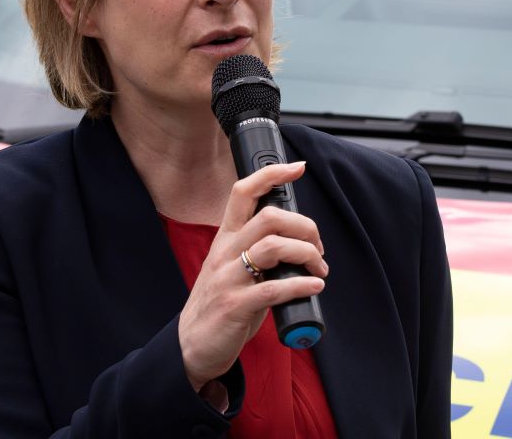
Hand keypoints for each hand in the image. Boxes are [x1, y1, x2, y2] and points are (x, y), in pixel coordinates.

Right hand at [177, 161, 328, 390]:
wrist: (192, 345)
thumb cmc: (220, 303)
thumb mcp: (233, 266)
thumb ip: (258, 249)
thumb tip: (298, 239)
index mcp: (225, 238)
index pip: (243, 193)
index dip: (271, 175)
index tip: (297, 167)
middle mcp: (224, 252)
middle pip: (268, 218)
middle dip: (304, 226)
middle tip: (318, 248)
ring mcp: (227, 278)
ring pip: (272, 248)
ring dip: (306, 254)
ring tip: (319, 269)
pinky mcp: (234, 306)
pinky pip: (272, 289)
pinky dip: (301, 285)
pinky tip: (314, 287)